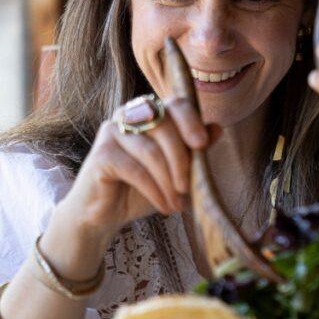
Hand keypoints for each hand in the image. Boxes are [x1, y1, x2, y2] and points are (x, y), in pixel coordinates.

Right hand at [51, 96, 221, 251]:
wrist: (105, 214)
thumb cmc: (141, 189)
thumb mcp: (174, 170)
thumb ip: (193, 150)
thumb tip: (217, 127)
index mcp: (150, 113)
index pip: (175, 104)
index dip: (191, 121)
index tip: (202, 144)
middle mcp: (129, 115)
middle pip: (164, 127)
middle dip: (181, 160)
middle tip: (188, 189)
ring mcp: (112, 131)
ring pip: (151, 151)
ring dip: (168, 181)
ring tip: (176, 204)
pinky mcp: (101, 153)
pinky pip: (135, 170)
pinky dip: (154, 190)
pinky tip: (163, 206)